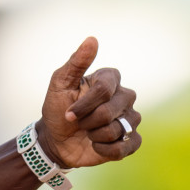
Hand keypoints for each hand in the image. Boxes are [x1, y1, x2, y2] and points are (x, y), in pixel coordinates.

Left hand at [37, 36, 141, 168]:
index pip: (104, 89)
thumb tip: (92, 39)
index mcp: (110, 79)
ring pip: (118, 130)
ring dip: (95, 135)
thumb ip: (76, 62)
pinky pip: (126, 147)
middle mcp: (125, 96)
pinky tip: (97, 145)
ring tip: (88, 133)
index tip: (68, 113)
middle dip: (87, 121)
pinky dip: (106, 150)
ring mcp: (130, 118)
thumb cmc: (58, 109)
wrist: (57, 140)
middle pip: (110, 111)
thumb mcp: (60, 84)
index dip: (83, 105)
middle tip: (79, 122)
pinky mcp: (132, 140)